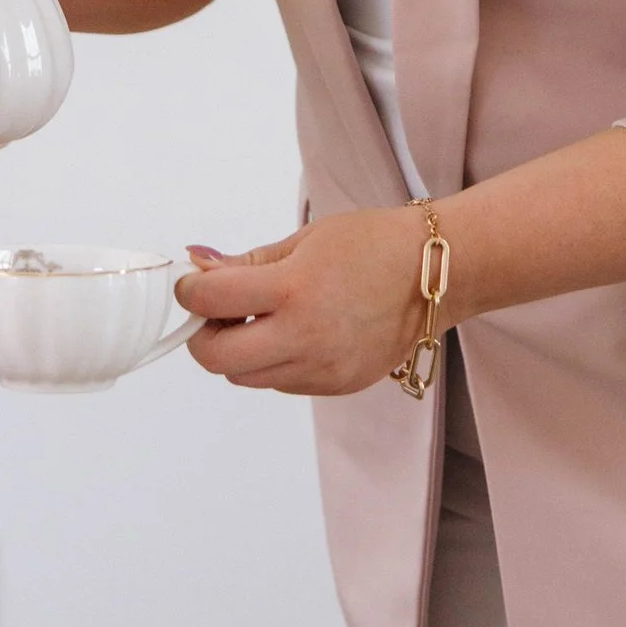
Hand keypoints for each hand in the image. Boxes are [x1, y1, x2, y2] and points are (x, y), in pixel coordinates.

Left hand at [174, 208, 430, 398]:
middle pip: (217, 359)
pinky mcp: (337, 386)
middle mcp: (305, 336)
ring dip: (238, 352)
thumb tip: (199, 266)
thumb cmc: (374, 245)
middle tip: (217, 313)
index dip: (189, 291)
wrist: (435, 276)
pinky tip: (294, 334)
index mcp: (294, 290)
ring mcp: (322, 369)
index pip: (210, 301)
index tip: (194, 284)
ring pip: (246, 378)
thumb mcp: (305, 240)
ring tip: (261, 320)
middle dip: (203, 335)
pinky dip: (273, 363)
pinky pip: (281, 383)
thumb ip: (248, 262)